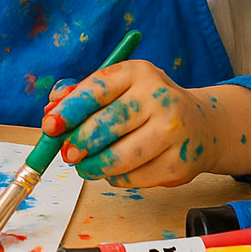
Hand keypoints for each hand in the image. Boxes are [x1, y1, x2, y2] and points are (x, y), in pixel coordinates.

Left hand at [40, 60, 219, 187]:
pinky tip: (114, 170)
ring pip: (120, 157)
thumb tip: (51, 109)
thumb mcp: (118, 88)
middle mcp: (160, 99)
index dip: (69, 110)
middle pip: (107, 125)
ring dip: (94, 166)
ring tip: (85, 166)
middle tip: (66, 153)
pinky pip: (134, 177)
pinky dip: (116, 177)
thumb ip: (81, 93)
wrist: (200, 125)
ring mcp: (173, 132)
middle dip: (79, 143)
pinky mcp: (178, 164)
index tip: (49, 125)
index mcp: (139, 73)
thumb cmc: (146, 105)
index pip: (97, 90)